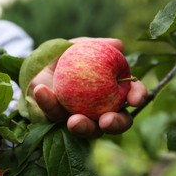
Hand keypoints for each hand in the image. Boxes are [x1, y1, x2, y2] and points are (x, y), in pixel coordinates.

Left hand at [30, 37, 147, 138]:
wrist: (37, 63)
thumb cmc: (65, 55)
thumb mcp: (78, 46)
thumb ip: (96, 44)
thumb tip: (119, 45)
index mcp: (113, 90)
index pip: (131, 95)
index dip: (137, 96)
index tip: (134, 99)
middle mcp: (101, 109)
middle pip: (116, 123)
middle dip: (115, 124)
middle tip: (106, 121)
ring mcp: (81, 119)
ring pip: (88, 131)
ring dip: (83, 127)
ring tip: (73, 121)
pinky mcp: (56, 120)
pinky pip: (52, 114)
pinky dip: (46, 102)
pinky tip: (41, 90)